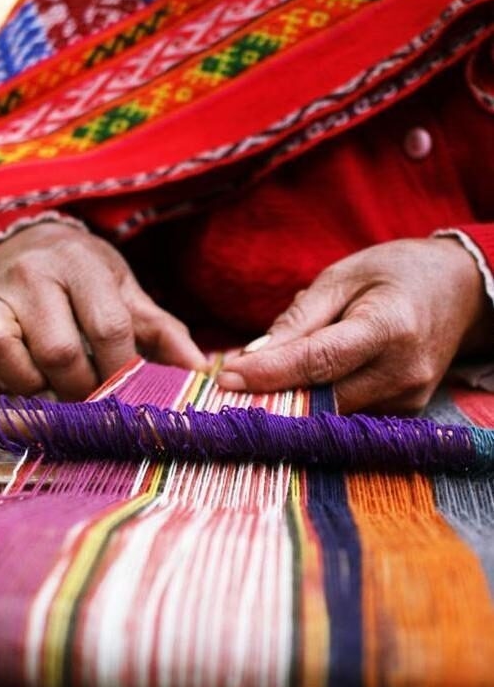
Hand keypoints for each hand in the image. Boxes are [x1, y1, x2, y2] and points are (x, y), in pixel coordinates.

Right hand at [0, 222, 205, 404]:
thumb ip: (164, 332)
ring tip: (55, 399)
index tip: (134, 398)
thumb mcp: (129, 294)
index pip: (107, 327)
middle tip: (96, 405)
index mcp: (82, 267)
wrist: (34, 245)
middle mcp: (33, 279)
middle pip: (59, 350)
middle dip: (83, 390)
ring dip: (34, 393)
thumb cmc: (89, 278)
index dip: (123, 371)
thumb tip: (202, 373)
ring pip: (4, 355)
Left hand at [218, 238, 493, 413]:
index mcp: (389, 328)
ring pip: (331, 413)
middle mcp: (403, 372)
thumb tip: (253, 356)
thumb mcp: (343, 276)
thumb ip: (300, 318)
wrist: (459, 291)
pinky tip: (299, 386)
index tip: (227, 378)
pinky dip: (317, 402)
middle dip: (272, 394)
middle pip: (322, 398)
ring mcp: (409, 399)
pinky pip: (348, 414)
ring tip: (261, 380)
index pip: (319, 362)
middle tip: (228, 387)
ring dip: (292, 400)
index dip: (270, 373)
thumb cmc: (395, 273)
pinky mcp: (406, 412)